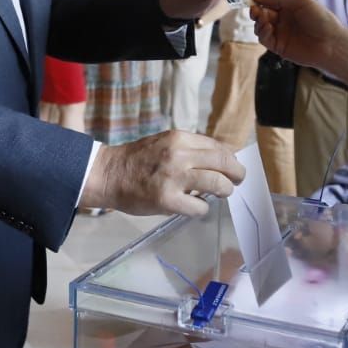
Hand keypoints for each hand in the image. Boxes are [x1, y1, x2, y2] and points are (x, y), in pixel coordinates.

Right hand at [79, 131, 245, 217]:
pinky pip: (200, 207)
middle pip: (224, 162)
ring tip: (222, 193)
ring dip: (225, 190)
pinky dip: (202, 208)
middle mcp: (179, 155)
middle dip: (237, 173)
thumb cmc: (137, 160)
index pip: (217, 146)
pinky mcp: (167, 200)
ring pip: (218, 184)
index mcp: (179, 138)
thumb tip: (219, 158)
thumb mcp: (164, 143)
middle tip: (238, 180)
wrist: (108, 174)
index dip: (231, 157)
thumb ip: (189, 148)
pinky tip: (196, 206)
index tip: (232, 165)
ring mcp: (174, 178)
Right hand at [250, 0, 347, 73]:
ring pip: (261, 27)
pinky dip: (262, 33)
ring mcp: (280, 34)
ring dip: (258, 22)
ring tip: (263, 19)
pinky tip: (268, 27)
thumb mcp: (300, 0)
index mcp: (288, 8)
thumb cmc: (320, 18)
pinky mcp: (279, 47)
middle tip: (254, 10)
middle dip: (256, 11)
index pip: (269, 3)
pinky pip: (265, 39)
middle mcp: (283, 20)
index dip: (260, 1)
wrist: (331, 43)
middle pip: (262, 15)